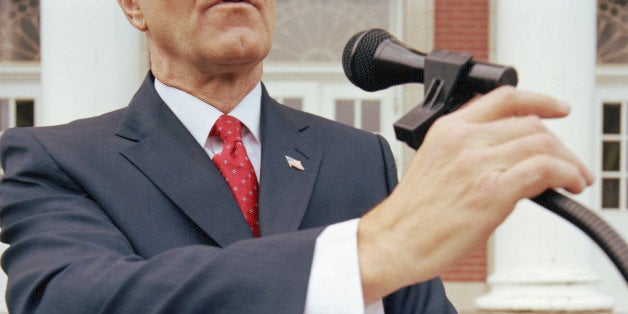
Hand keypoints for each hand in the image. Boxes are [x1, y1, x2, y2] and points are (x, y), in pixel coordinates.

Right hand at [357, 86, 593, 302]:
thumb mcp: (435, 164)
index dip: (538, 99)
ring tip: (574, 179)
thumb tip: (511, 157)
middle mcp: (463, 139)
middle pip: (531, 124)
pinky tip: (570, 186)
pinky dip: (567, 174)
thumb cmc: (412, 213)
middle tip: (568, 164)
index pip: (503, 98)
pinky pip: (545, 169)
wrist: (394, 240)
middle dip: (559, 144)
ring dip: (568, 161)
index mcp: (448, 129)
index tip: (557, 106)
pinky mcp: (492, 191)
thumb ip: (469, 150)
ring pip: (543, 144)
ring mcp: (478, 163)